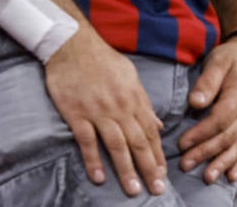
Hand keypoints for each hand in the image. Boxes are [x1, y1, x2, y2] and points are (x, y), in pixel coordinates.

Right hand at [45, 29, 167, 196]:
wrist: (74, 46)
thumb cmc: (104, 60)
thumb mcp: (131, 77)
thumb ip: (144, 104)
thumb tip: (158, 125)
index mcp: (135, 98)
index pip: (151, 132)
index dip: (157, 155)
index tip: (163, 174)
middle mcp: (120, 107)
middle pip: (138, 142)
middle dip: (149, 167)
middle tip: (156, 190)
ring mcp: (98, 111)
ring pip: (116, 145)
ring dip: (126, 169)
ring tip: (133, 190)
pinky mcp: (77, 113)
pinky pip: (87, 140)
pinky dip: (93, 159)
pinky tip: (99, 177)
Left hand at [178, 37, 236, 182]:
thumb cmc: (231, 59)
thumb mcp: (218, 62)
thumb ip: (207, 81)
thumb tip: (195, 102)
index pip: (219, 119)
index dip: (201, 133)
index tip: (182, 143)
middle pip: (226, 137)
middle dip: (206, 152)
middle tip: (185, 164)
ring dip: (223, 163)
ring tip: (208, 177)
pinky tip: (232, 175)